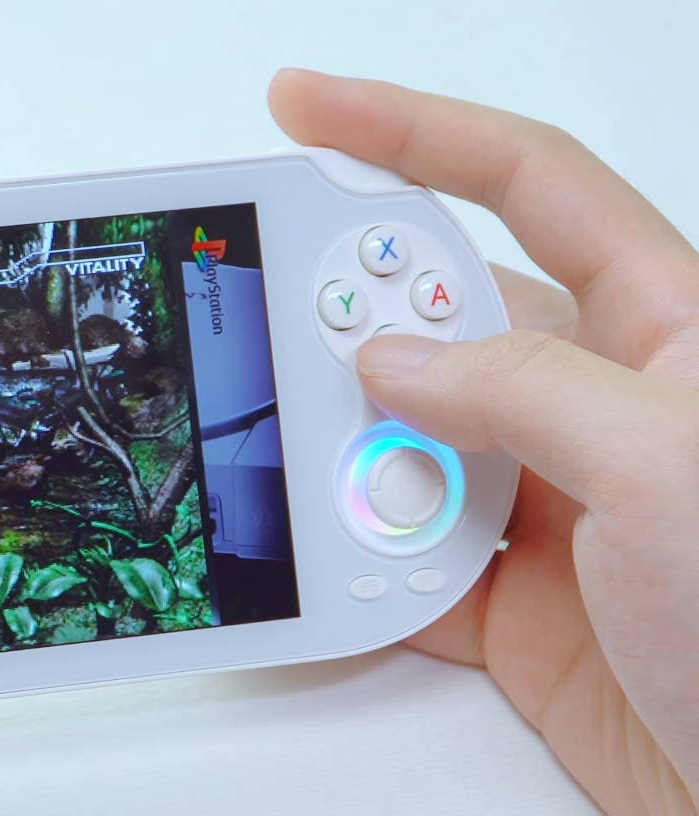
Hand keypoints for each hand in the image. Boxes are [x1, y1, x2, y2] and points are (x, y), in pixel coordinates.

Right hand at [270, 69, 698, 815]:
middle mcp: (602, 406)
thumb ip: (521, 392)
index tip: (305, 109)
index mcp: (668, 331)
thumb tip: (396, 357)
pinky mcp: (516, 602)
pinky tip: (316, 559)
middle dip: (349, 313)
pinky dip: (350, 561)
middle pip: (440, 315)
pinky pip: (402, 557)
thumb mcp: (667, 466)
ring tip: (281, 459)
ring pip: (406, 441)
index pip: (530, 186)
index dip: (413, 131)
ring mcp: (553, 504)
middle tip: (261, 315)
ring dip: (342, 453)